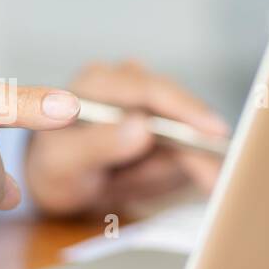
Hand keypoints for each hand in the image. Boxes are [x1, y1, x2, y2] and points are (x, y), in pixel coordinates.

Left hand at [25, 60, 228, 217]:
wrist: (60, 183)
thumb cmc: (54, 168)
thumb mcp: (64, 164)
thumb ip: (98, 145)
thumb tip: (141, 126)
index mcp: (98, 83)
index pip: (149, 89)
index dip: (185, 109)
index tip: (214, 133)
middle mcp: (129, 84)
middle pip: (178, 114)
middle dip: (191, 152)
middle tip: (209, 185)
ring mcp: (152, 104)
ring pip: (185, 139)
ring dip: (163, 171)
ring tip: (124, 185)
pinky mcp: (168, 126)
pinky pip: (185, 154)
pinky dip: (169, 175)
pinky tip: (137, 182)